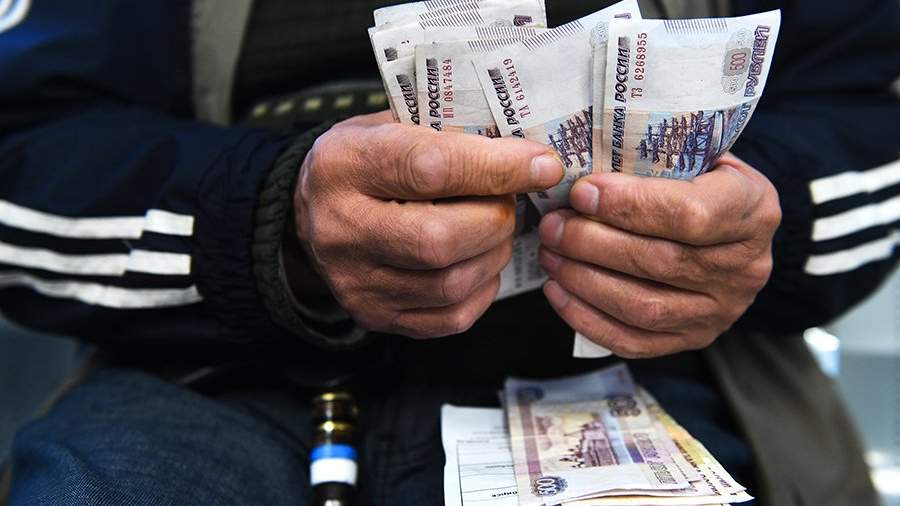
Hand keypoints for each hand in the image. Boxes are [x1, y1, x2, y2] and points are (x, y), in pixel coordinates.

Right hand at [291, 111, 563, 337]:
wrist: (311, 213)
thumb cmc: (365, 161)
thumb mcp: (391, 126)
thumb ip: (450, 135)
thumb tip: (529, 156)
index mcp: (344, 165)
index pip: (430, 168)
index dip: (496, 167)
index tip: (543, 164)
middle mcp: (341, 228)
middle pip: (440, 239)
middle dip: (496, 219)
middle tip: (509, 202)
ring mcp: (355, 281)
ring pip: (451, 283)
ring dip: (494, 254)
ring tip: (495, 229)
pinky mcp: (375, 315)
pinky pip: (451, 316)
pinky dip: (482, 288)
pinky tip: (479, 262)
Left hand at [538, 153, 780, 357]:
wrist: (731, 231)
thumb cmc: (702, 184)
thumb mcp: (699, 157)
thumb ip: (655, 160)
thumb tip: (582, 166)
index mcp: (753, 211)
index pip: (691, 214)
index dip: (630, 205)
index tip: (582, 192)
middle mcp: (746, 268)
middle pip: (659, 262)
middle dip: (592, 243)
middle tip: (552, 225)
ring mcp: (722, 311)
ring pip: (643, 306)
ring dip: (583, 280)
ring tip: (550, 254)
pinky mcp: (694, 339)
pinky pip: (634, 341)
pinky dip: (587, 318)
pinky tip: (558, 291)